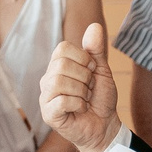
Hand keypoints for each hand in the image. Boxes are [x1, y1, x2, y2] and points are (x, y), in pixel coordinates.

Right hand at [41, 22, 122, 151]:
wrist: (105, 125)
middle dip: (84, 77)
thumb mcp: (101, 70)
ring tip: (84, 99)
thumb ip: (96, 49)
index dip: (83, 58)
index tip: (91, 71)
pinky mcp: (48, 114)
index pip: (63, 48)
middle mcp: (48, 79)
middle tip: (89, 88)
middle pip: (61, 65)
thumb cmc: (100, 98)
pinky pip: (60, 101)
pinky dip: (78, 104)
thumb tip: (94, 26)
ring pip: (59, 82)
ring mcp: (45, 97)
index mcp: (58, 66)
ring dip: (81, 91)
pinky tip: (81, 109)